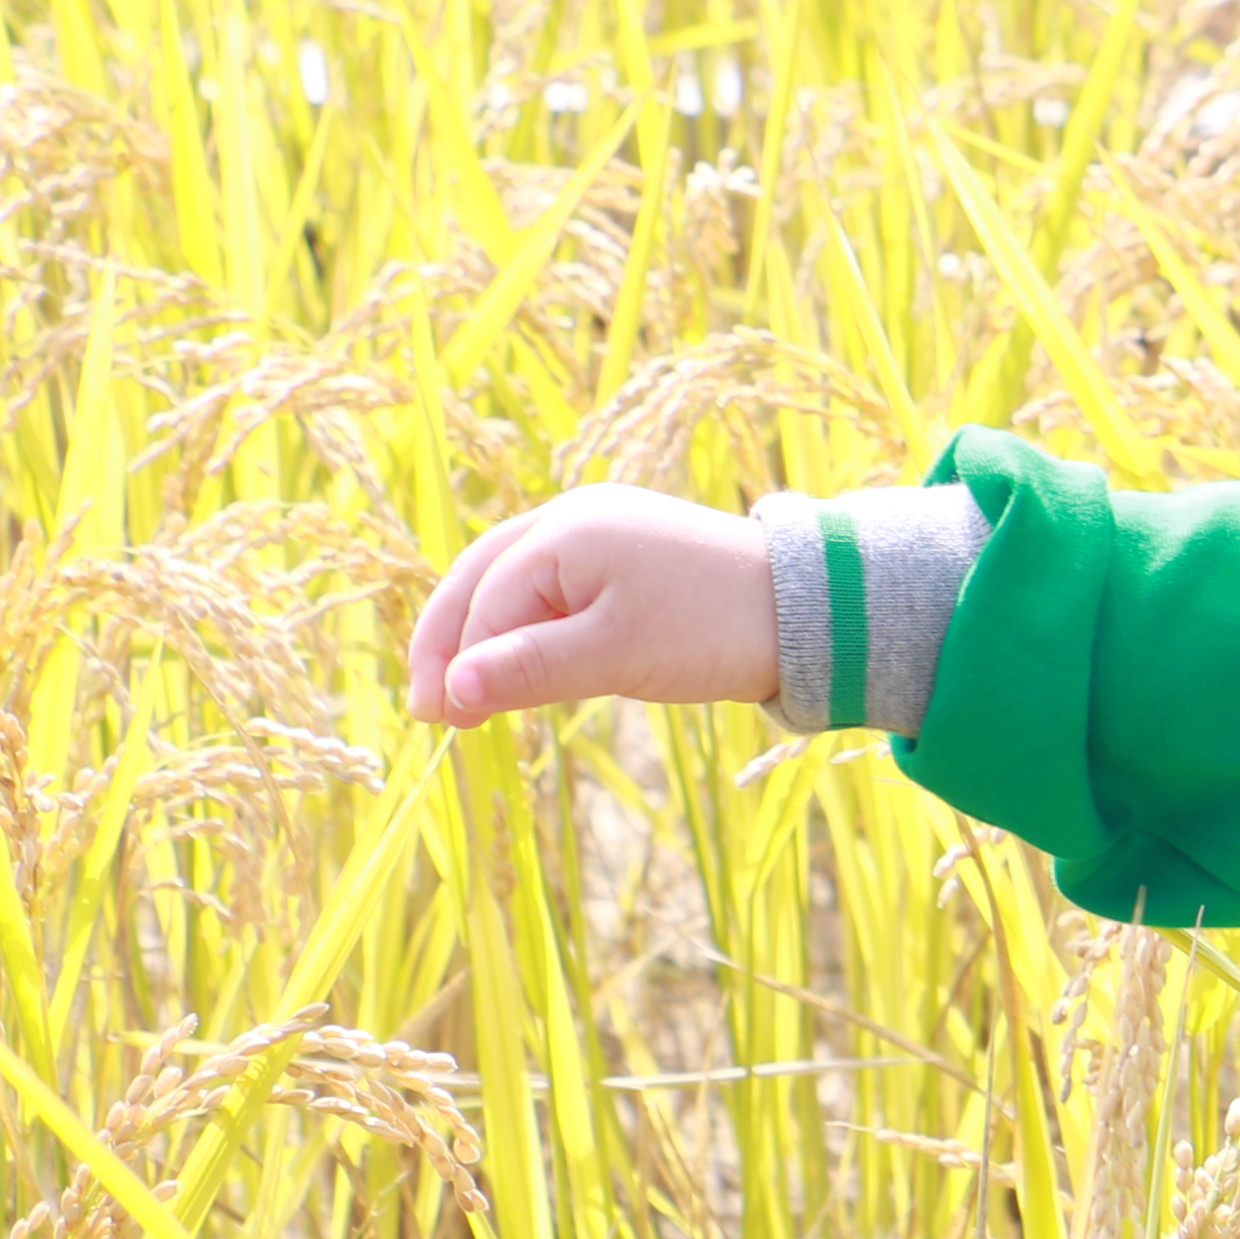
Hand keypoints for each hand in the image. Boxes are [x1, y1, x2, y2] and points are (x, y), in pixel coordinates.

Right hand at [406, 489, 777, 723]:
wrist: (810, 608)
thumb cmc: (713, 628)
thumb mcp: (615, 656)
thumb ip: (531, 669)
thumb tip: (453, 690)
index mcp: (563, 532)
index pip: (487, 603)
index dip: (459, 664)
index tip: (445, 722)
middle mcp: (572, 517)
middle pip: (481, 579)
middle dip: (450, 643)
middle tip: (429, 710)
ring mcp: (599, 530)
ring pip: (513, 582)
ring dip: (485, 635)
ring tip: (462, 695)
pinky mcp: (625, 553)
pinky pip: (553, 587)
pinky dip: (527, 625)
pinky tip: (518, 664)